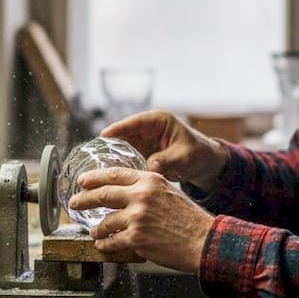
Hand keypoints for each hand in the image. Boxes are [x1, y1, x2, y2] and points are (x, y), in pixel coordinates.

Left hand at [67, 166, 213, 272]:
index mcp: (150, 180)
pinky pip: (112, 241)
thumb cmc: (190, 220)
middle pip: (103, 194)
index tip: (83, 180)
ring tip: (94, 231)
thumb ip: (148, 190)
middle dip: (84, 199)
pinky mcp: (136, 237)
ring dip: (97, 228)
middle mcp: (141, 195)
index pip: (115, 174)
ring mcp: (137, 216)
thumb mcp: (169, 193)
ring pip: (105, 222)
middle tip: (74, 202)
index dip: (95, 177)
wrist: (204, 240)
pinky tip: (103, 245)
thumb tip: (127, 195)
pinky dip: (105, 244)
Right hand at [101, 110, 229, 192]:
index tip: (104, 135)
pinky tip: (110, 177)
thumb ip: (166, 160)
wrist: (204, 163)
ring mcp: (142, 141)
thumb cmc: (198, 154)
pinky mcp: (140, 153)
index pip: (135, 122)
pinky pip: (125, 158)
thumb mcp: (184, 156)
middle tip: (95, 157)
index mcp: (158, 121)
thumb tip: (149, 167)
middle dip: (109, 145)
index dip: (119, 128)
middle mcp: (146, 128)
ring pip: (121, 147)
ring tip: (98, 168)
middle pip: (123, 134)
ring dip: (111, 156)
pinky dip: (119, 166)